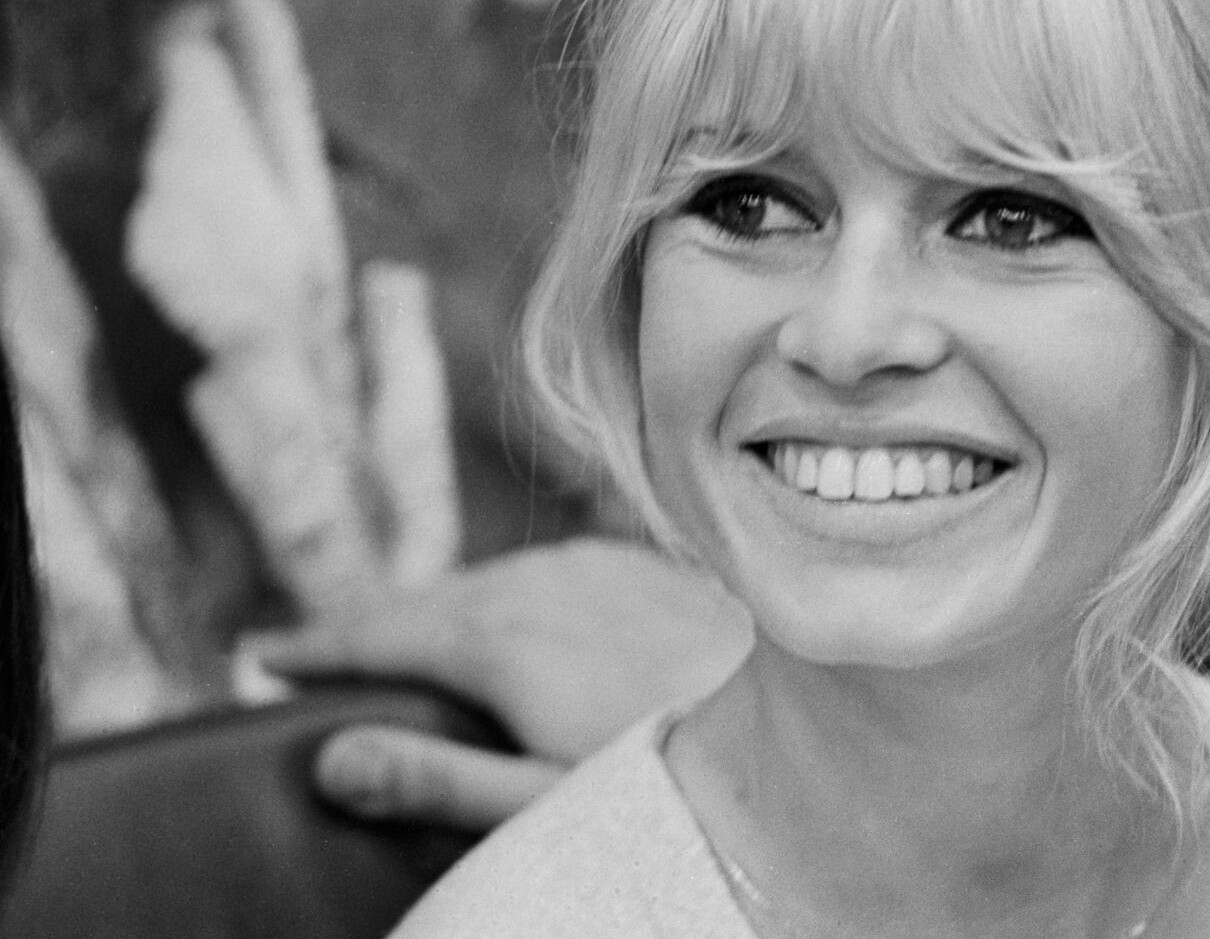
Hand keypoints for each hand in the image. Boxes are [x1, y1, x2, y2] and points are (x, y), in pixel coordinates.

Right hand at [253, 538, 751, 828]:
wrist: (802, 710)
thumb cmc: (667, 773)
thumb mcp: (545, 802)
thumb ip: (437, 780)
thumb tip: (330, 760)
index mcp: (494, 639)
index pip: (375, 635)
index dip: (310, 648)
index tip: (254, 654)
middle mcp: (529, 582)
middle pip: (418, 601)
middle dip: (360, 627)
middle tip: (306, 650)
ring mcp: (579, 564)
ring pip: (475, 581)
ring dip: (426, 608)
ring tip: (389, 638)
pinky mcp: (619, 560)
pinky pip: (529, 571)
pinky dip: (490, 594)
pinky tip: (497, 616)